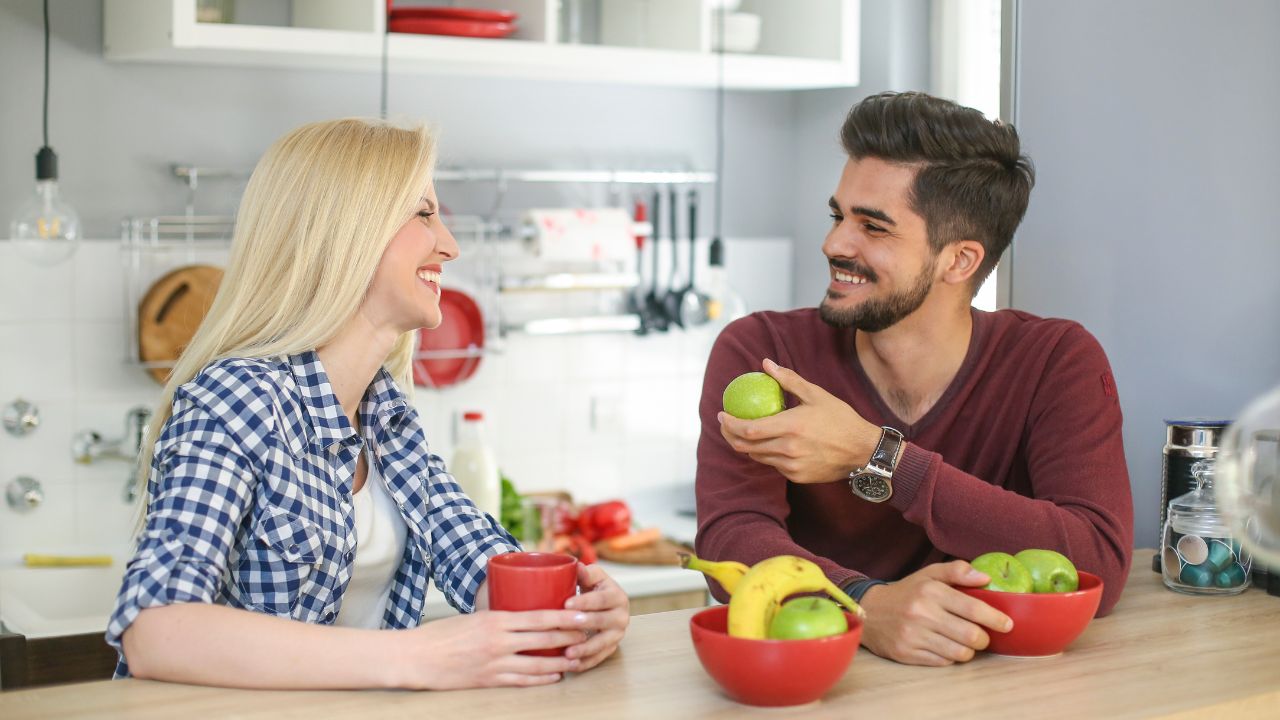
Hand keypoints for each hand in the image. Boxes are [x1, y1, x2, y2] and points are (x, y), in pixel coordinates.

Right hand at [394, 609, 588, 688]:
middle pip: (544, 639)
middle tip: (588, 634)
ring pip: (538, 664)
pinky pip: (523, 681)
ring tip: (578, 659)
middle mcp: (500, 641)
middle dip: (570, 637)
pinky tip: (555, 676)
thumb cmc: (442, 634)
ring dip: (561, 662)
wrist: (416, 657)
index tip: (583, 615)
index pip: (540, 616)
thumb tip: (523, 617)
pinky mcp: (489, 680)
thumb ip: (499, 619)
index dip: (565, 617)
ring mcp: (496, 663)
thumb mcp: (474, 617)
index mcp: (496, 620)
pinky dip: (542, 679)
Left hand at [563, 563, 629, 670]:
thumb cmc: (593, 589)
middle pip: (603, 622)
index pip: (602, 599)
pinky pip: (599, 658)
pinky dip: (585, 663)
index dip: (585, 601)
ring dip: (585, 649)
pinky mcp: (611, 648)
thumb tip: (576, 567)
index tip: (566, 604)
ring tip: (567, 653)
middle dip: (583, 625)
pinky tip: (571, 666)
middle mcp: (622, 616)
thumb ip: (585, 572)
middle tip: (564, 629)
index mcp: (617, 596)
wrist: (602, 606)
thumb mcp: (592, 577)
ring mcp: (618, 634)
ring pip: (603, 643)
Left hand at [717, 358, 881, 483]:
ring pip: (757, 457)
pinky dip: (766, 453)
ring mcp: (791, 466)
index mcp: (791, 427)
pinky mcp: (797, 476)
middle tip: (726, 424)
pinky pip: (773, 465)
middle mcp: (788, 449)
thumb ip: (788, 380)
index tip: (722, 414)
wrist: (863, 451)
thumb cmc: (840, 419)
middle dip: (730, 435)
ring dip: (747, 444)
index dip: (729, 424)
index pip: (748, 428)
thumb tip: (765, 363)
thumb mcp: (816, 394)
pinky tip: (767, 442)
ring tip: (744, 431)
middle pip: (746, 446)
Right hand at [858, 561, 1013, 665]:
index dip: (995, 619)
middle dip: (984, 639)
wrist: (869, 611)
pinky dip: (950, 656)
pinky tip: (945, 647)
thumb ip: (957, 571)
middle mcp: (921, 613)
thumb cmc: (906, 593)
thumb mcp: (928, 575)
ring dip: (968, 650)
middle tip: (983, 636)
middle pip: (970, 635)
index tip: (1007, 624)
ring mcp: (913, 635)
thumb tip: (986, 578)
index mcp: (930, 591)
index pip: (973, 608)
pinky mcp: (907, 653)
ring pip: (959, 653)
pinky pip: (942, 662)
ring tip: (964, 642)